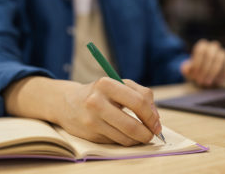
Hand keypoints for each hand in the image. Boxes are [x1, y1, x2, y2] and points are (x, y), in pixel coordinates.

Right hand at [4, 76, 159, 145]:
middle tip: (153, 134)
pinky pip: (116, 142)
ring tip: (141, 134)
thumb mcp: (118, 84)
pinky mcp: (90, 134)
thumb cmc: (100, 92)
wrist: (67, 102)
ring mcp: (91, 120)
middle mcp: (96, 102)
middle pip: (132, 124)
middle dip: (148, 133)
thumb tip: (155, 118)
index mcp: (106, 84)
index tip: (157, 123)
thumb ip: (140, 94)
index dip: (152, 116)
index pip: (138, 102)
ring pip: (125, 137)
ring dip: (138, 139)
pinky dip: (126, 140)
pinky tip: (125, 134)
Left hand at [181, 39, 224, 86]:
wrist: (204, 77)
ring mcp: (223, 54)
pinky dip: (223, 74)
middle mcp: (213, 47)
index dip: (197, 63)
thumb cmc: (194, 72)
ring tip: (207, 83)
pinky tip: (217, 82)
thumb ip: (186, 69)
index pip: (200, 51)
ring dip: (213, 72)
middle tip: (200, 81)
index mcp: (202, 46)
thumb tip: (187, 68)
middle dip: (205, 69)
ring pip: (221, 59)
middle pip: (210, 54)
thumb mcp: (187, 71)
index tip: (194, 75)